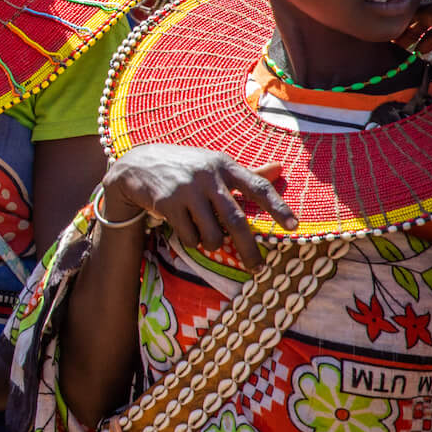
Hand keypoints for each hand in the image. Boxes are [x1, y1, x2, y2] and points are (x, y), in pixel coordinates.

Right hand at [101, 144, 293, 268]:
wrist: (137, 165)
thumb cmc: (186, 167)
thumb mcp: (214, 165)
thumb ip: (247, 173)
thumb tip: (281, 168)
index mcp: (224, 165)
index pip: (258, 186)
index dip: (278, 207)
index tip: (294, 226)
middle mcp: (208, 176)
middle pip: (235, 220)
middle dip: (248, 248)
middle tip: (258, 267)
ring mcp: (187, 190)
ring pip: (211, 233)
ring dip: (212, 243)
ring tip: (208, 239)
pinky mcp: (168, 203)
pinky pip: (189, 236)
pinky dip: (192, 240)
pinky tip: (185, 230)